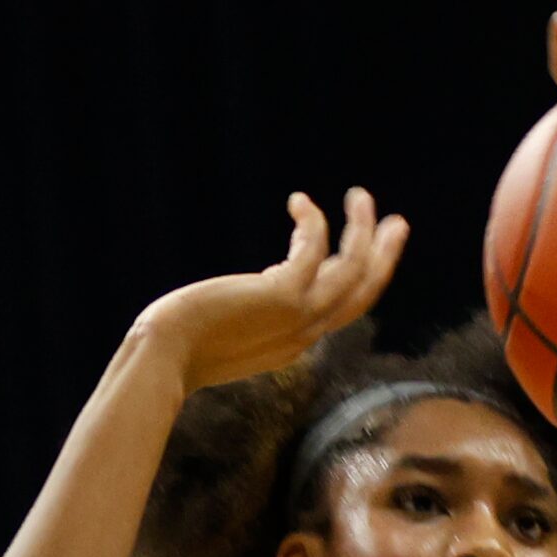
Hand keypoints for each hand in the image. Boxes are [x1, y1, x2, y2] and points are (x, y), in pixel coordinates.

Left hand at [137, 187, 408, 392]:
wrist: (161, 359)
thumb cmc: (174, 347)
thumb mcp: (226, 329)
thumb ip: (253, 308)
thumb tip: (267, 279)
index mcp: (291, 344)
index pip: (339, 310)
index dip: (355, 277)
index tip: (357, 248)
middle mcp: (304, 334)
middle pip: (363, 294)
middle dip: (383, 256)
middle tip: (396, 222)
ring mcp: (297, 317)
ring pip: (353, 272)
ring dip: (364, 232)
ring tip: (360, 196)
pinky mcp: (281, 296)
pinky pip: (314, 249)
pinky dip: (313, 221)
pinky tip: (297, 201)